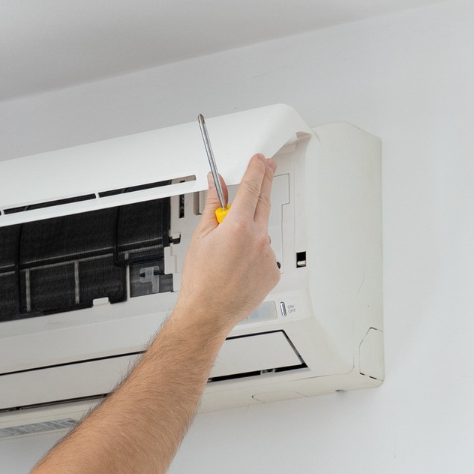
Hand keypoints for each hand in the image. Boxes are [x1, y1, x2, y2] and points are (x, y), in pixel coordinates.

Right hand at [173, 154, 279, 332]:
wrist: (208, 313)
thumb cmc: (201, 282)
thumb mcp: (201, 237)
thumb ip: (213, 206)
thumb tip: (217, 187)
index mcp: (239, 227)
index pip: (251, 188)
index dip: (256, 169)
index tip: (259, 160)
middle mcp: (258, 240)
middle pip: (264, 202)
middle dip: (264, 184)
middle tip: (266, 169)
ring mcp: (268, 257)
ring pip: (262, 233)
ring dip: (251, 233)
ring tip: (229, 254)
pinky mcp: (273, 272)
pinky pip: (265, 255)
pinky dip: (254, 256)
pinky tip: (238, 267)